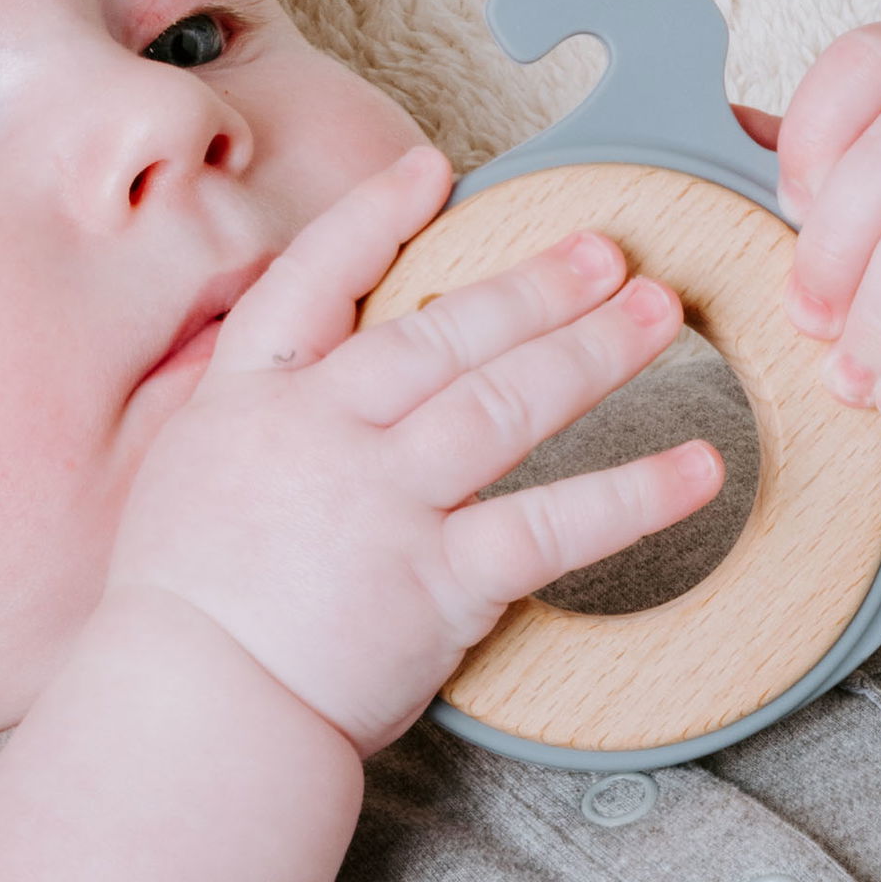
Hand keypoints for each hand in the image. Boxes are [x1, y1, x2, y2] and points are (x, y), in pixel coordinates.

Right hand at [104, 145, 721, 750]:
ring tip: (660, 315)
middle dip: (534, 284)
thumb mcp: (188, 479)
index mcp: (250, 401)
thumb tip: (294, 376)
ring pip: (506, 402)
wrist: (191, 712)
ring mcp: (384, 502)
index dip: (375, 217)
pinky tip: (698, 467)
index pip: (313, 280)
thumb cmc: (183, 615)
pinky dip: (635, 494)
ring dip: (593, 351)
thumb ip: (249, 419)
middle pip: (444, 333)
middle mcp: (323, 433)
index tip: (433, 169)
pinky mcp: (439, 581)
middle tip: (608, 250)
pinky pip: (554, 524)